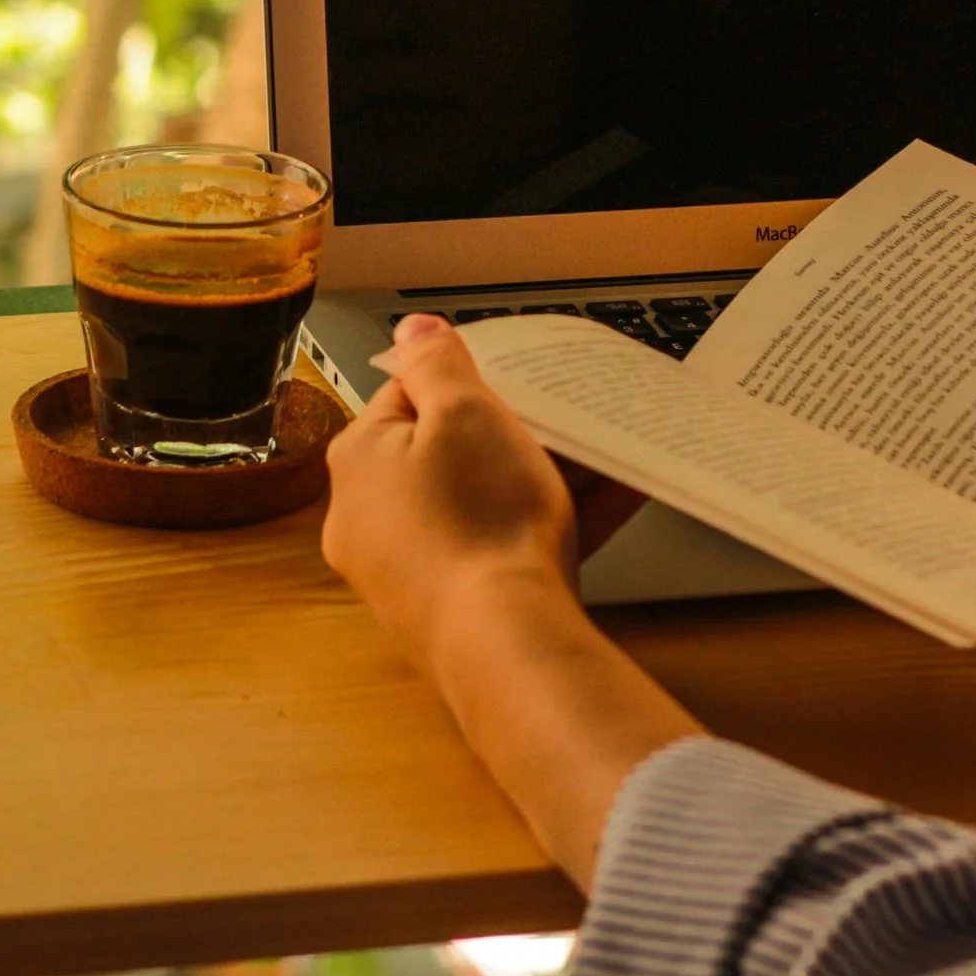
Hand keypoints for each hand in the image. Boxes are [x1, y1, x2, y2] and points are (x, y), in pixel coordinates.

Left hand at [319, 313, 697, 883]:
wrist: (507, 645)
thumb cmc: (478, 523)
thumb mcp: (465, 413)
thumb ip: (437, 363)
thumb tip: (411, 330)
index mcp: (359, 461)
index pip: (406, 396)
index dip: (465, 381)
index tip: (513, 380)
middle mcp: (370, 519)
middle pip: (447, 453)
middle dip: (513, 432)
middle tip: (564, 419)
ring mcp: (412, 570)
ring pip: (484, 503)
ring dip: (543, 477)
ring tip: (606, 454)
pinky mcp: (456, 609)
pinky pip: (507, 549)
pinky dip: (555, 523)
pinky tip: (615, 498)